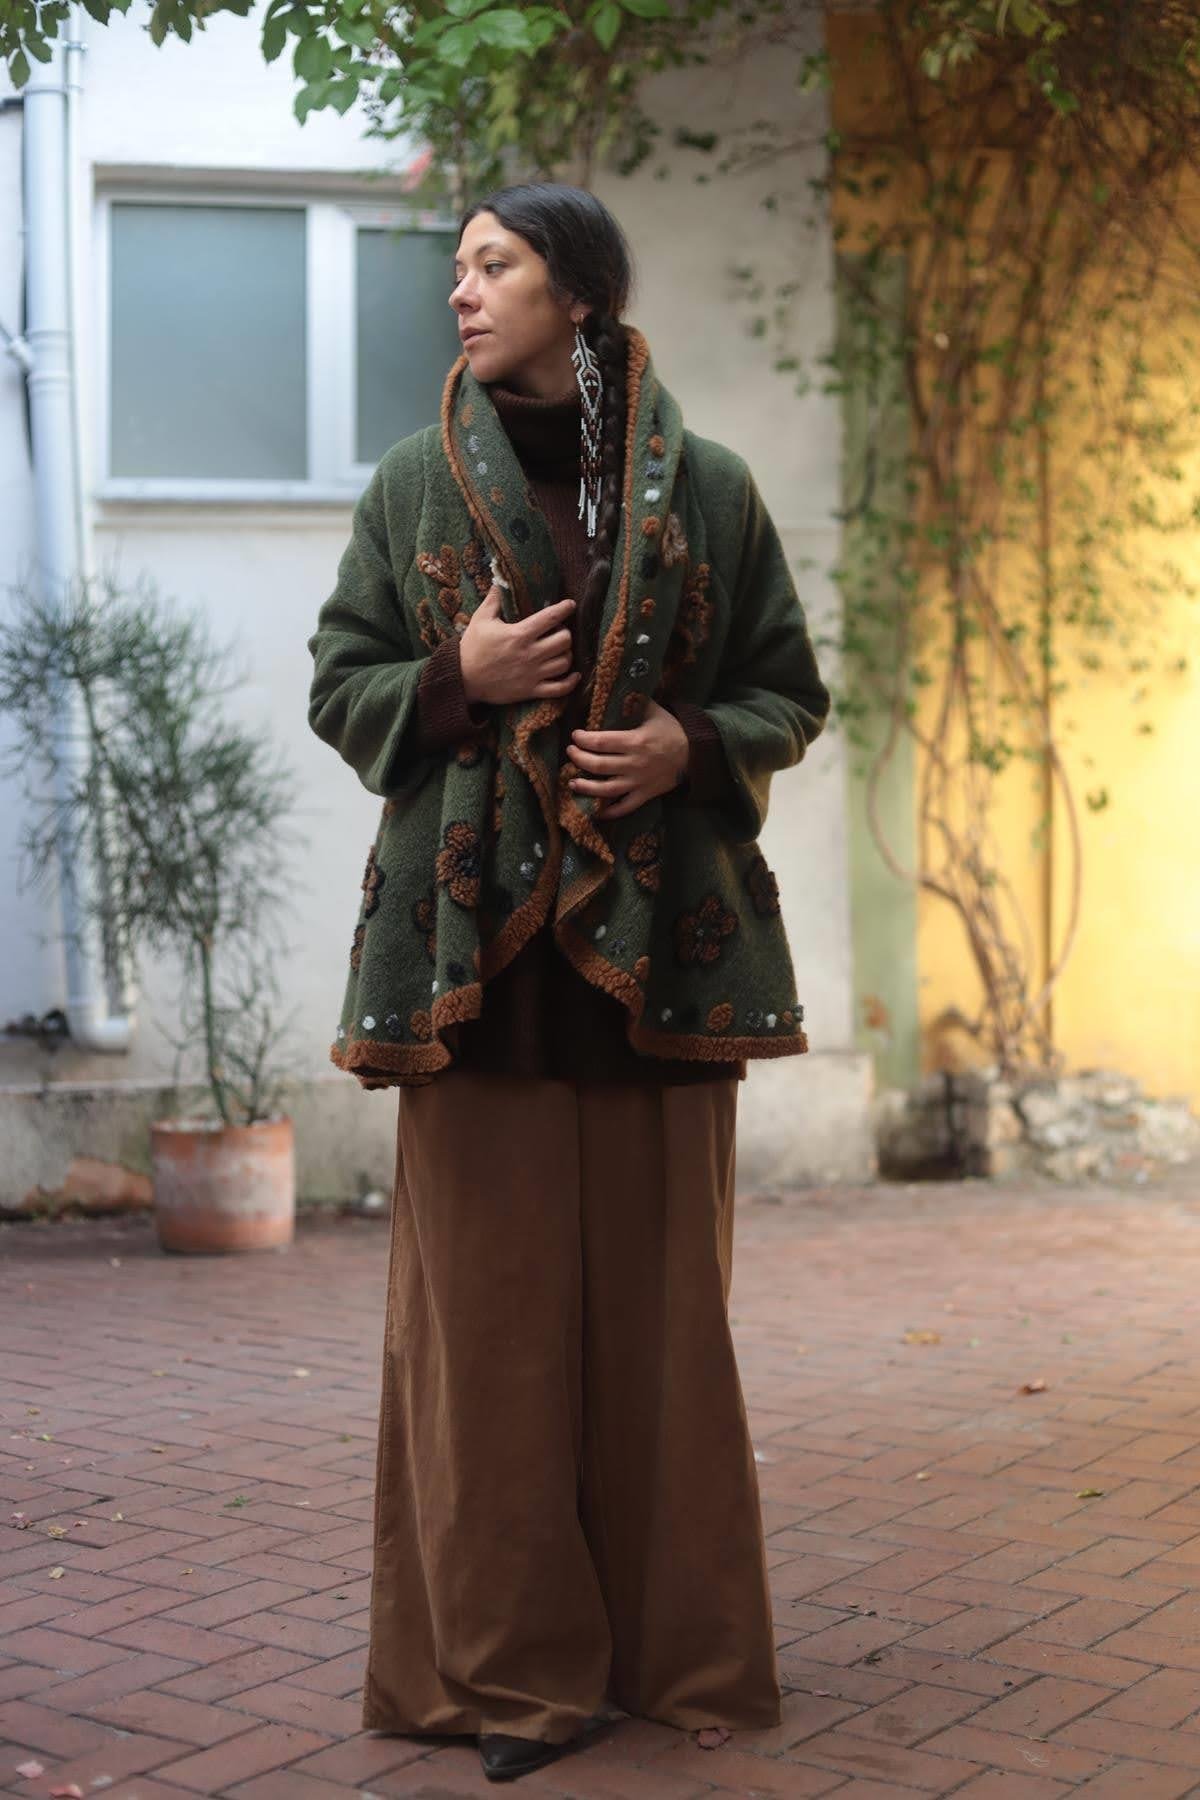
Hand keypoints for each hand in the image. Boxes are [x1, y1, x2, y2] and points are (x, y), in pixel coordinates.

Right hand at [459, 588, 580, 706]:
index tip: (570, 604)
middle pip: (564, 640)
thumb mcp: (480, 619)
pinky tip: (573, 674)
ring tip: (560, 650)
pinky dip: (570, 682)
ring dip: (567, 654)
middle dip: (565, 633)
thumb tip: (499, 581)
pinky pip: (560, 689)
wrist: (463, 678)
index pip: (551, 618)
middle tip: (558, 632)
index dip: (565, 608)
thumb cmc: (472, 647)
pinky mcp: (531, 691)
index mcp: (519, 634)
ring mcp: (532, 674)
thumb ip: (494, 600)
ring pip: (564, 662)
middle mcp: (530, 654)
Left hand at [565, 699, 688, 820]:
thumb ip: (634, 702)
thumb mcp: (654, 711)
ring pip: (607, 789)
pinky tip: (596, 810)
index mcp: (635, 741)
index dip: (583, 740)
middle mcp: (635, 763)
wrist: (695, 753)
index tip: (575, 735)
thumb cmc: (671, 730)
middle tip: (570, 753)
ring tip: (573, 782)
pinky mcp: (645, 795)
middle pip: (599, 765)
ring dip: (587, 787)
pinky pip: (625, 807)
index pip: (601, 742)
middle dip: (579, 759)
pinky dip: (610, 811)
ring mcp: (639, 782)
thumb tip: (616, 686)